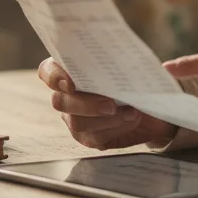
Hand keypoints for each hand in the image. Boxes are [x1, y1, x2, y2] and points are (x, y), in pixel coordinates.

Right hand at [37, 58, 177, 149]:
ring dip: (107, 119)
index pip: (47, 71)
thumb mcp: (133, 63)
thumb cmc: (137, 77)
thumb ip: (128, 59)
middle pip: (60, 101)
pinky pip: (94, 137)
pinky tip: (132, 120)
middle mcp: (66, 95)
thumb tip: (145, 63)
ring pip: (77, 123)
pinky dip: (116, 128)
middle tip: (111, 104)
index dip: (54, 76)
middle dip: (86, 104)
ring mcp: (74, 118)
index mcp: (70, 70)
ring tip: (131, 112)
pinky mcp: (88, 136)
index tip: (71, 83)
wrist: (150, 102)